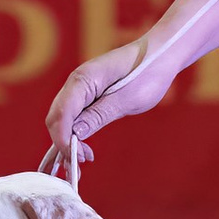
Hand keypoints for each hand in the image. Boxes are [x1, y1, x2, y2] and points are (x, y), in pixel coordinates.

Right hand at [41, 0, 218, 175]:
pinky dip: (76, 133)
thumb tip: (74, 134)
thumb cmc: (148, 72)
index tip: (75, 159)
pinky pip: (74, 116)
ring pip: (63, 118)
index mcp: (83, 79)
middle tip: (81, 164)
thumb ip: (99, 115)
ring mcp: (81, 88)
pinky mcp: (89, 94)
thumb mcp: (127, 99)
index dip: (63, 139)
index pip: (62, 113)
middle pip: (57, 117)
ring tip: (83, 160)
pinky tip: (85, 147)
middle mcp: (76, 82)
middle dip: (63, 143)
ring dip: (68, 141)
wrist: (161, 54)